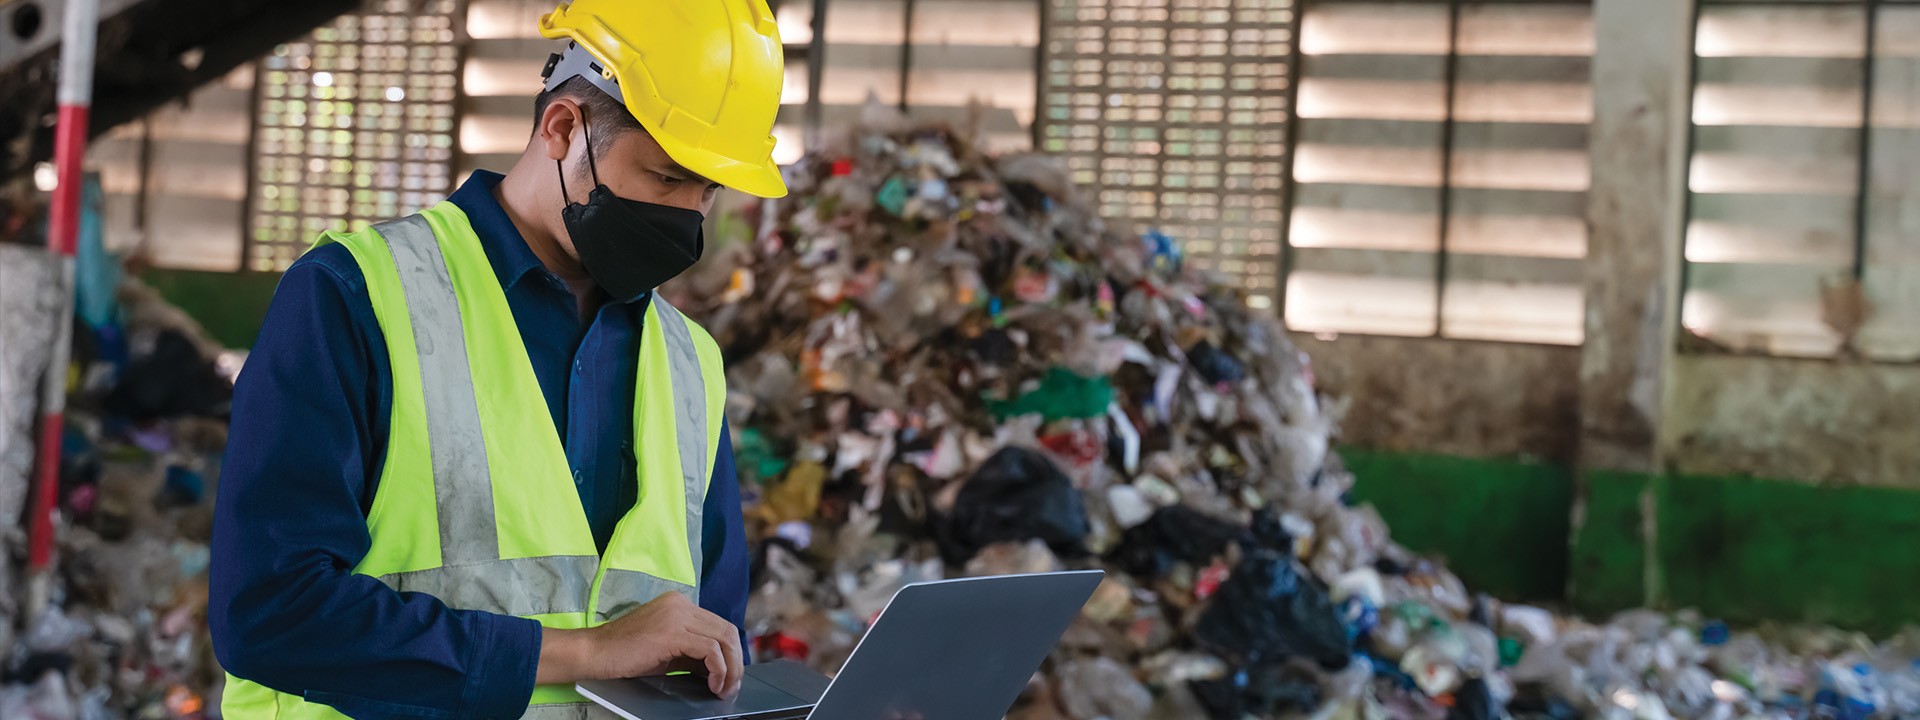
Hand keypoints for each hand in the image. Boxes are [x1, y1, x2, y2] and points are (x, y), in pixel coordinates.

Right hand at [537, 592, 743, 697]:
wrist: (593, 653)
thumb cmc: (623, 655)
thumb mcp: (666, 651)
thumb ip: (691, 652)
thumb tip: (719, 668)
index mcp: (679, 604)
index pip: (718, 625)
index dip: (730, 652)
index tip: (730, 676)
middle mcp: (681, 604)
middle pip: (726, 630)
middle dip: (735, 661)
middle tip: (731, 686)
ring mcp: (677, 615)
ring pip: (723, 639)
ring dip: (730, 668)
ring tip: (724, 689)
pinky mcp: (672, 632)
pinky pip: (710, 650)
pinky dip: (718, 669)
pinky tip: (713, 684)